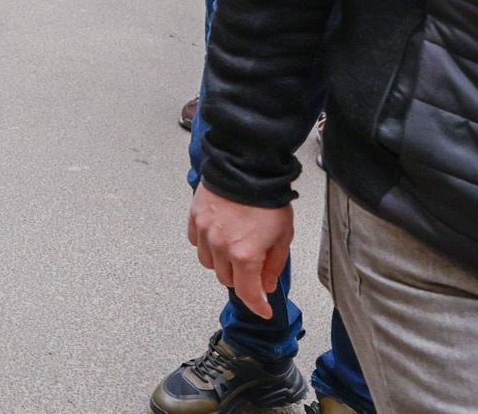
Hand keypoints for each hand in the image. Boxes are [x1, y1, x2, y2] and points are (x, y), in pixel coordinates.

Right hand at [188, 183, 293, 318]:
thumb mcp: (282, 236)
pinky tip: (218, 235)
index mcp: (245, 255)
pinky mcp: (195, 218)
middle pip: (226, 279)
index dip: (257, 305)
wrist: (246, 167)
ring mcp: (204, 232)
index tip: (264, 309)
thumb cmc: (268, 200)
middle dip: (241, 278)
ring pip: (208, 263)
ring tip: (233, 247)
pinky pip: (196, 242)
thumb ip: (273, 265)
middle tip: (252, 265)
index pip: (247, 293)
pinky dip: (206, 244)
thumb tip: (266, 285)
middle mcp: (220, 247)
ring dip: (221, 262)